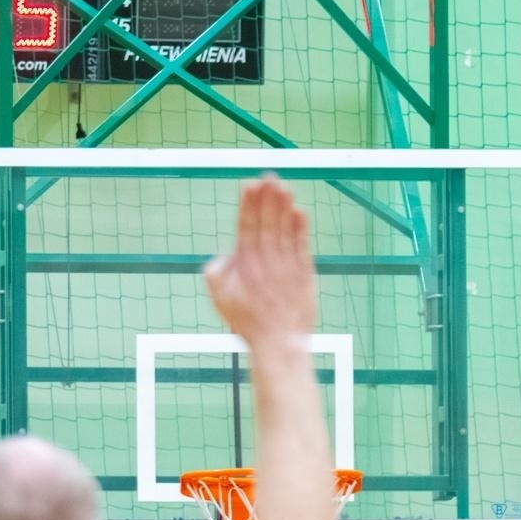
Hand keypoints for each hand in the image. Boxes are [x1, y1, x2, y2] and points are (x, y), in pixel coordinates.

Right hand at [204, 174, 316, 345]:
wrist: (279, 343)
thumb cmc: (248, 323)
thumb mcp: (221, 300)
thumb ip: (216, 275)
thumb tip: (221, 256)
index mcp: (245, 266)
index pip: (246, 227)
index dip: (248, 205)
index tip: (249, 185)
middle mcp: (266, 262)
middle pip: (266, 223)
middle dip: (266, 198)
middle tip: (268, 176)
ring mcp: (286, 266)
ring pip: (284, 229)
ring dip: (283, 206)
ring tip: (282, 186)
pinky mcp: (304, 273)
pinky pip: (301, 244)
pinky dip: (300, 227)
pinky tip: (299, 211)